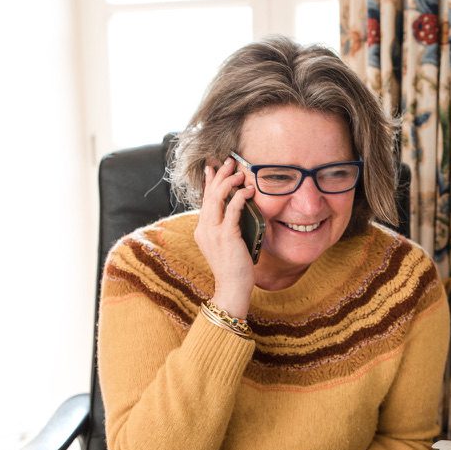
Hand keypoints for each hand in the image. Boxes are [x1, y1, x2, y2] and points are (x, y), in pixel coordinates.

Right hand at [194, 157, 255, 316]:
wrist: (231, 288)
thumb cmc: (233, 268)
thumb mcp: (227, 244)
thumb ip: (228, 228)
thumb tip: (239, 211)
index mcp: (202, 230)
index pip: (205, 200)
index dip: (209, 182)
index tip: (213, 167)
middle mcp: (204, 228)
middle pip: (210, 194)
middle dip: (220, 175)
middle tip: (230, 161)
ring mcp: (213, 232)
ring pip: (217, 198)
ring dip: (229, 182)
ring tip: (240, 172)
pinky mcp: (226, 235)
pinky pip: (232, 210)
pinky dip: (240, 197)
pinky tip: (248, 190)